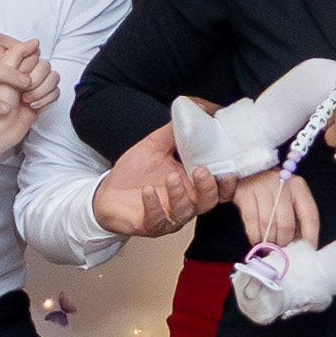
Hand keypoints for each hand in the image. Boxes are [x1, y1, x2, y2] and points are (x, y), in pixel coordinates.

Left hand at [94, 123, 231, 239]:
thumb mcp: (155, 145)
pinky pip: (157, 219)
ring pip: (185, 211)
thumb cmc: (134, 172)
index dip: (227, 183)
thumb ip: (175, 131)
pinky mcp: (150, 224)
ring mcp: (169, 215)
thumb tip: (193, 111)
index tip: (228, 170)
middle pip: (208, 202)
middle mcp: (185, 202)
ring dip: (180, 194)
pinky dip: (153, 204)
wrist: (107, 192)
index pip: (219, 188)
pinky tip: (147, 191)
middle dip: (208, 188)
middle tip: (200, 171)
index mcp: (192, 184)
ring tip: (171, 177)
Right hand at [231, 170, 319, 251]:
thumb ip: (298, 220)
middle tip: (280, 250)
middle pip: (286, 223)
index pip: (310, 215)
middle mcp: (282, 183)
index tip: (307, 250)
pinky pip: (252, 222)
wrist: (247, 175)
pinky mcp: (246, 192)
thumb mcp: (290, 201)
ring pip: (268, 224)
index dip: (310, 236)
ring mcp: (262, 186)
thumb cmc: (273, 192)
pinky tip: (257, 241)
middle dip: (283, 242)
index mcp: (299, 186)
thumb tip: (304, 246)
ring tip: (269, 247)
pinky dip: (255, 236)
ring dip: (268, 241)